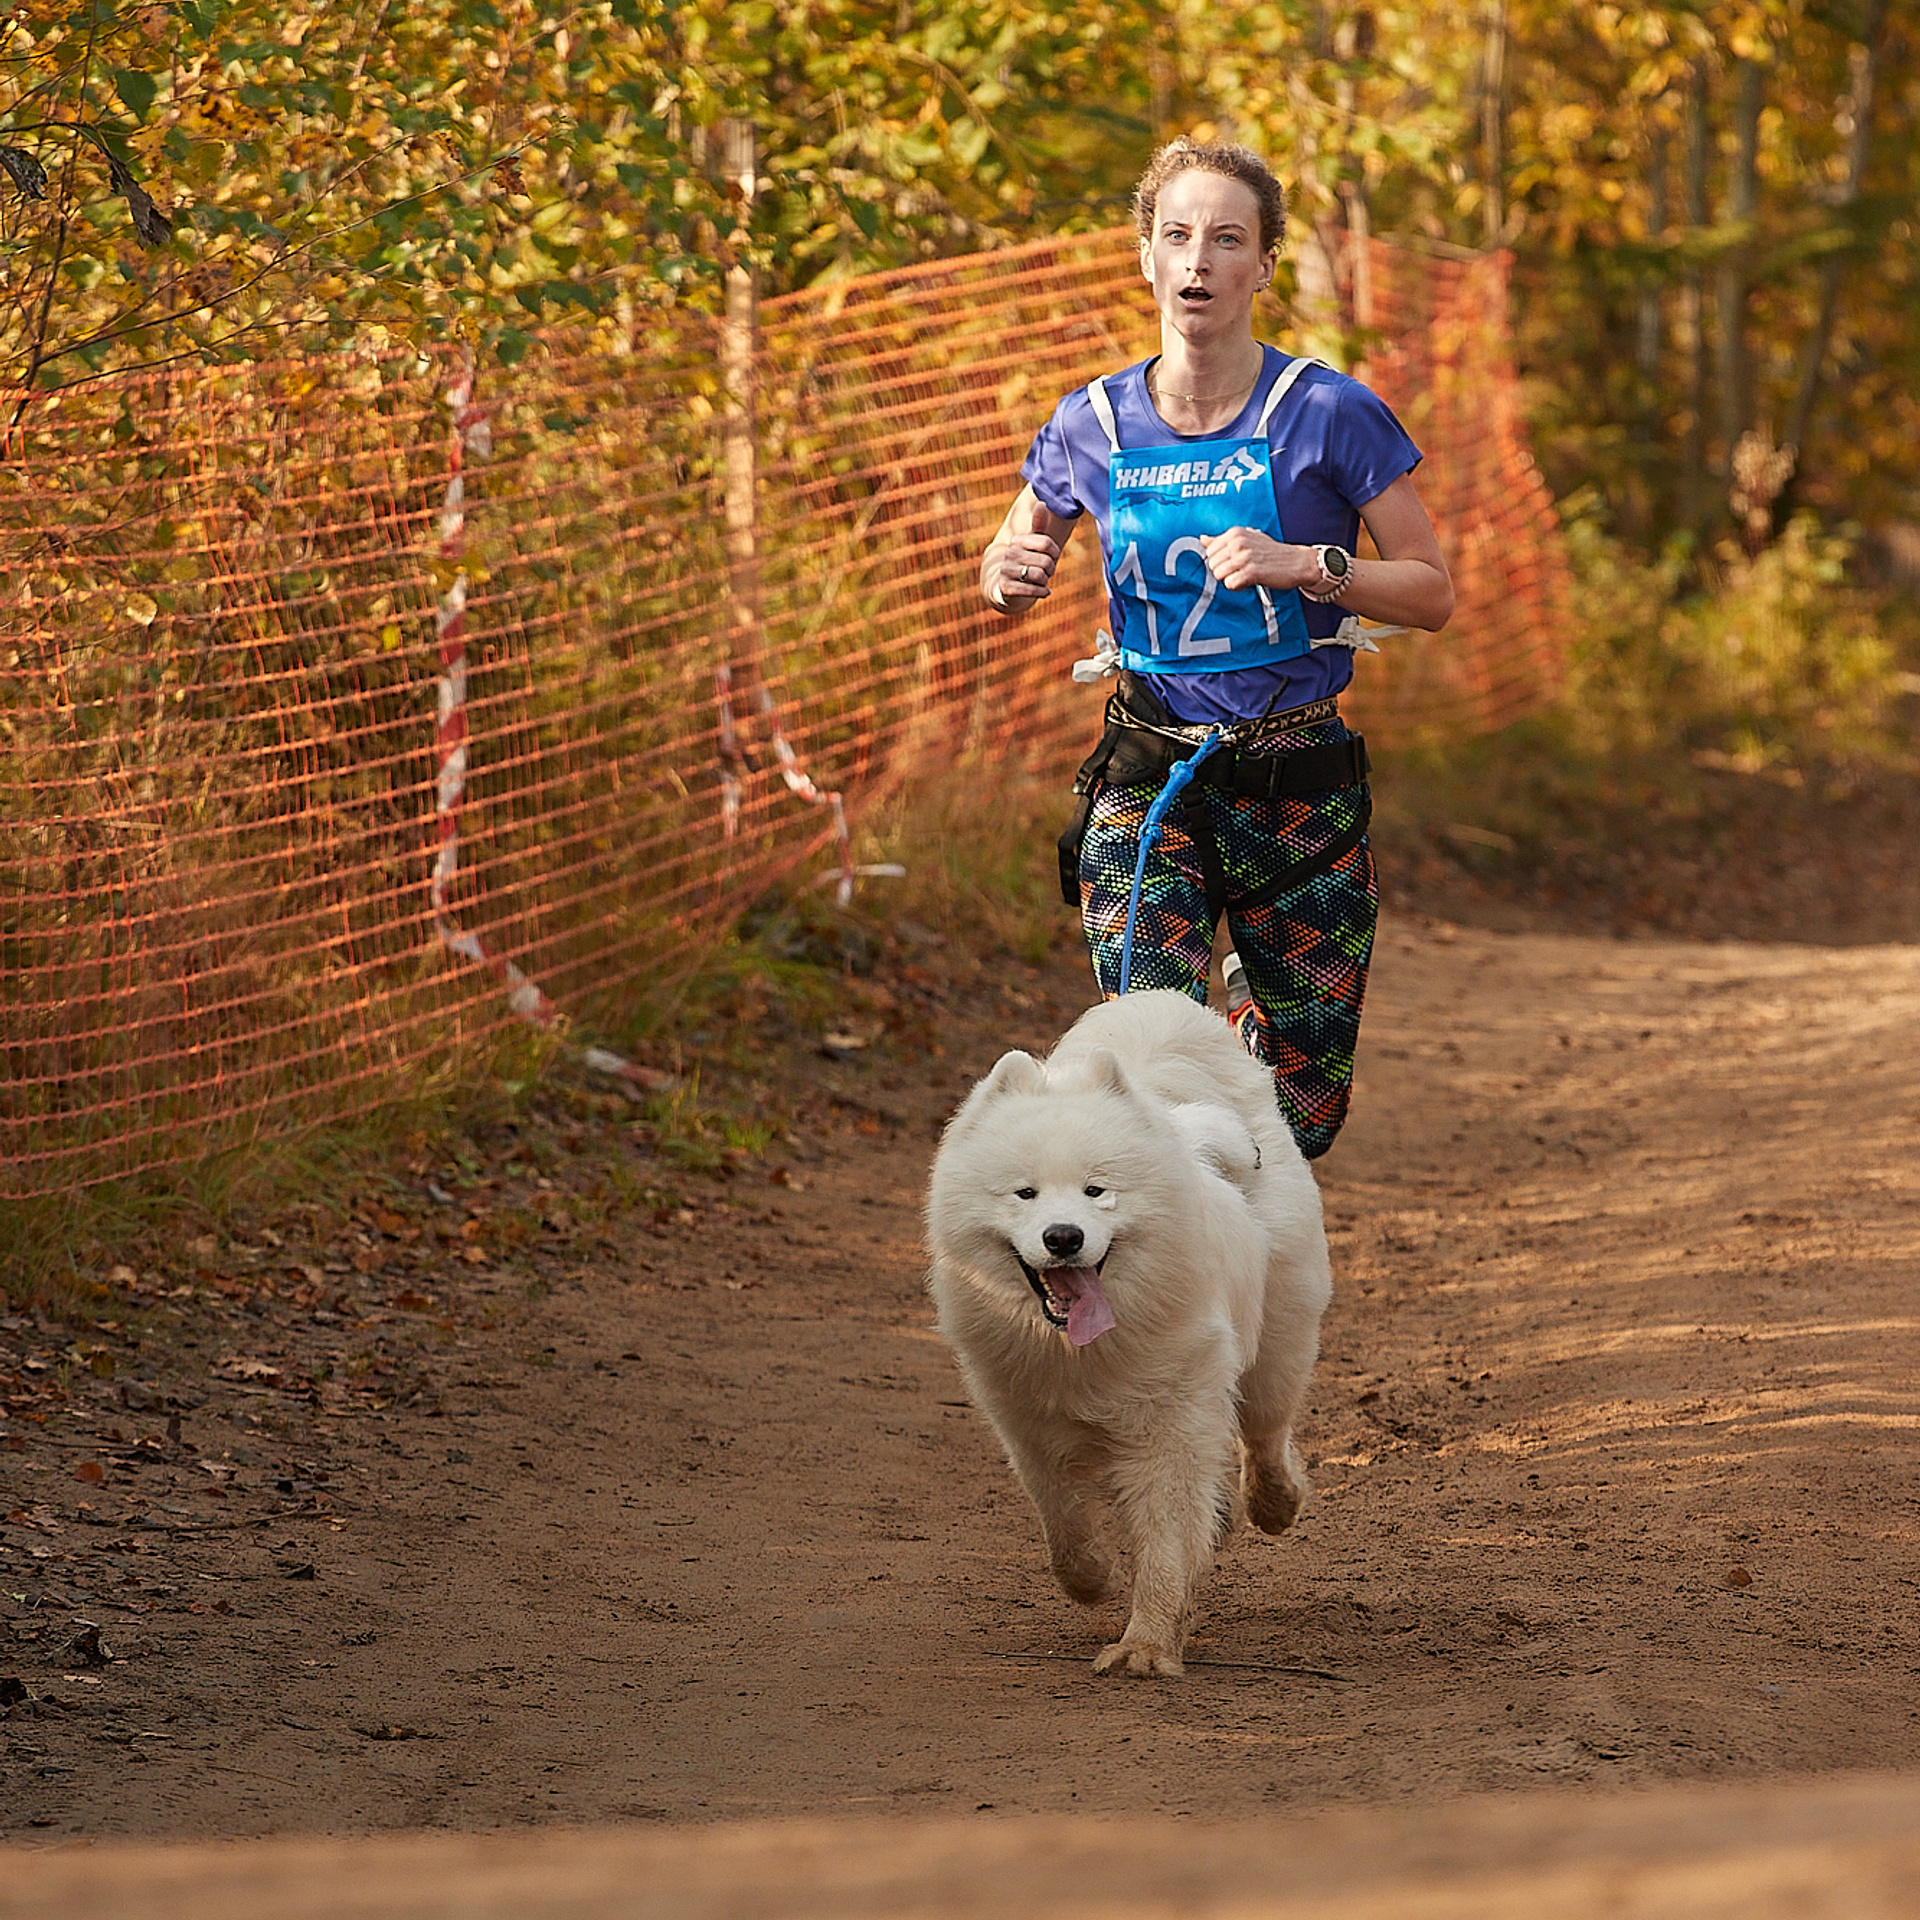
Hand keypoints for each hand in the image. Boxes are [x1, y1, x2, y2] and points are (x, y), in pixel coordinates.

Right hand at [985, 533, 1059, 611]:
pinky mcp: (1005, 588)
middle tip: (1047, 572)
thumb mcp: (1033, 545)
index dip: (1055, 552)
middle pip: (1046, 561)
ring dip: (1045, 582)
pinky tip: (1044, 592)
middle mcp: (1009, 553)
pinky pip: (1031, 590)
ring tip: (1042, 582)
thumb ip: (1039, 526)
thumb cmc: (1026, 562)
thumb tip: (1041, 504)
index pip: (1046, 543)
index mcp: (1017, 540)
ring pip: (1039, 576)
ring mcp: (1005, 570)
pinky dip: (1042, 592)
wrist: (1006, 586)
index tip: (1053, 557)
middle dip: (1051, 570)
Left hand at [1195, 526, 1313, 593]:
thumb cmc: (1272, 552)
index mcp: (1236, 533)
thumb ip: (1223, 540)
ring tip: (1246, 576)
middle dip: (1224, 571)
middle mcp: (1239, 542)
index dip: (1220, 561)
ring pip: (1219, 575)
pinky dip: (1238, 587)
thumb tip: (1203, 538)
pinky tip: (1249, 582)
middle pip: (1212, 565)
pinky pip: (1230, 584)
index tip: (1234, 562)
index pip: (1209, 551)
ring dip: (1231, 579)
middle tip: (1241, 570)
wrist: (1297, 561)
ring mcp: (1245, 556)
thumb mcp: (1247, 539)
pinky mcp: (1252, 571)